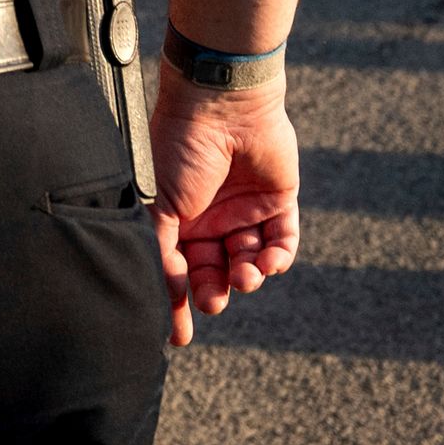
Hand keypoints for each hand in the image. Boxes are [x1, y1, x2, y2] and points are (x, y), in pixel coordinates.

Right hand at [151, 79, 298, 346]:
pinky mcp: (279, 201)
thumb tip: (163, 297)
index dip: (177, 302)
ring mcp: (244, 210)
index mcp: (175, 218)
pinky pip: (283, 241)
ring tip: (244, 277)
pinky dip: (278, 257)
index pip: (177, 269)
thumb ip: (163, 253)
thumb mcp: (160, 207)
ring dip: (248, 275)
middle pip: (214, 270)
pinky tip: (267, 263)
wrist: (222, 107)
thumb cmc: (179, 151)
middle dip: (215, 290)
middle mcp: (209, 218)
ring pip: (249, 260)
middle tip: (213, 302)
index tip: (179, 336)